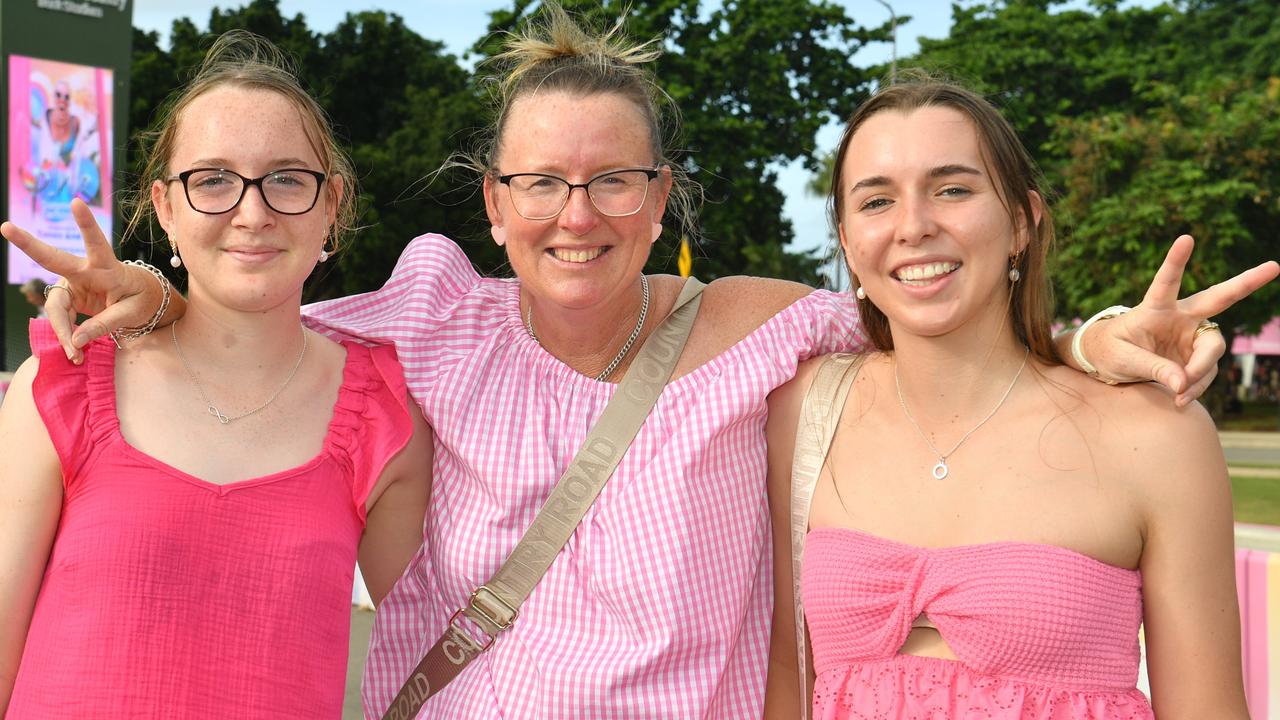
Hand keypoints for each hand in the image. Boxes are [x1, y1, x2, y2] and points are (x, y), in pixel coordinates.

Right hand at [1, 199, 161, 363]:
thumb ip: (106, 325)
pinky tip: (73, 351)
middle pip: (53, 259)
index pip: (96, 243)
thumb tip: (76, 340)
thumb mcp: (132, 313)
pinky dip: (66, 336)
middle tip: (5, 227)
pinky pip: (59, 318)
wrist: (142, 301)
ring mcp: (73, 283)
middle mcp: (85, 271)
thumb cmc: (142, 300)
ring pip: (56, 308)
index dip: (86, 225)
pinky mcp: (68, 296)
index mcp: (107, 267)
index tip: (77, 203)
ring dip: (62, 332)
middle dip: (28, 244)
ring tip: (74, 355)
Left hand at [1082, 235, 1278, 405]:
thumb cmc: (1109, 352)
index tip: (1186, 238)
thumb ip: (1152, 369)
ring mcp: (1191, 335)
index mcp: (1154, 308)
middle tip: (1274, 266)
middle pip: (1218, 298)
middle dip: (1246, 283)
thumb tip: (1183, 383)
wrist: (1107, 362)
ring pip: (1212, 350)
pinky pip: (1205, 372)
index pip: (1166, 282)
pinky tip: (1181, 399)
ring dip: (1201, 373)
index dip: (1176, 262)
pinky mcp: (1195, 355)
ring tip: (1181, 393)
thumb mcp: (1122, 360)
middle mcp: (1180, 316)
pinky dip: (1196, 386)